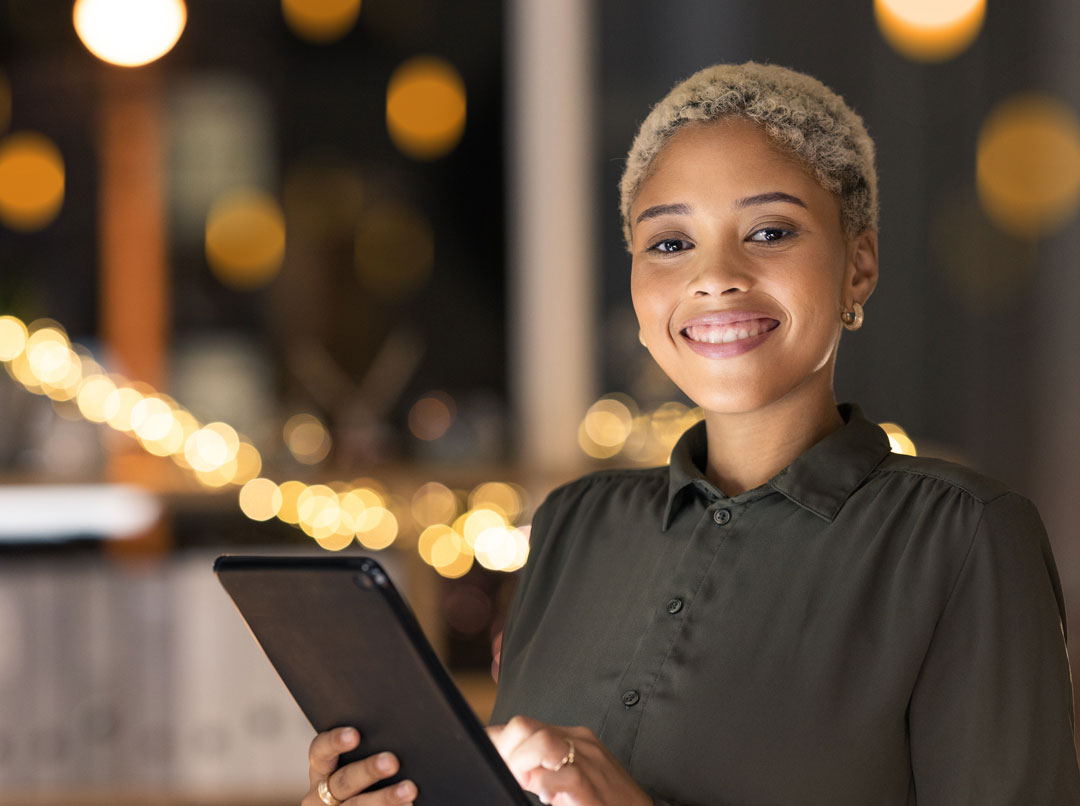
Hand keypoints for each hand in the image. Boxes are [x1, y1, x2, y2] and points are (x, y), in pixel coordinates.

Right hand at [302, 727, 417, 805]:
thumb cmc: (361, 780)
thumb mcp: (352, 766)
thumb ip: (367, 751)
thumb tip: (394, 737)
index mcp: (321, 769)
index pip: (321, 750)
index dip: (335, 741)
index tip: (354, 735)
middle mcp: (319, 794)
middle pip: (343, 780)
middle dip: (368, 770)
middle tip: (391, 761)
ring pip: (356, 805)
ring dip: (384, 798)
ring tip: (408, 790)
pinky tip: (408, 804)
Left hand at [486, 715, 651, 805]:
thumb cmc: (605, 801)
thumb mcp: (571, 778)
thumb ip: (543, 769)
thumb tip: (511, 770)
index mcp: (572, 737)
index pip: (523, 726)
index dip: (496, 742)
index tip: (487, 758)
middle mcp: (580, 742)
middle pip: (525, 727)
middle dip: (505, 751)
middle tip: (505, 774)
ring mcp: (590, 763)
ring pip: (542, 743)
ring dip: (522, 766)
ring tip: (524, 784)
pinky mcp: (594, 789)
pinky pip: (564, 777)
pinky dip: (545, 786)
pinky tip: (545, 796)